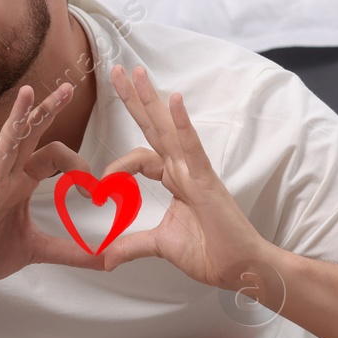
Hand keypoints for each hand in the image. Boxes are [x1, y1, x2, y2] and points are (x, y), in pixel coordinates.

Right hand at [0, 82, 106, 285]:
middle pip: (29, 135)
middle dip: (47, 111)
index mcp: (20, 182)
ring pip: (4, 147)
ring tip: (27, 93)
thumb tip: (108, 260)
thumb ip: (71, 252)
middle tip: (68, 87)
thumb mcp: (36, 250)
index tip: (94, 191)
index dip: (78, 166)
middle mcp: (5, 177)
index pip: (53, 156)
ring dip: (16, 120)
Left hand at [101, 65, 273, 287]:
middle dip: (134, 99)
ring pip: (168, 128)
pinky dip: (183, 123)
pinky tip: (175, 99)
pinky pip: (192, 146)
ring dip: (151, 99)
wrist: (238, 268)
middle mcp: (183, 169)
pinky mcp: (205, 179)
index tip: (100, 186)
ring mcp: (194, 170)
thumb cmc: (210, 253)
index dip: (118, 165)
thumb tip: (105, 259)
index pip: (141, 157)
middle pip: (153, 126)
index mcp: (174, 180)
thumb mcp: (160, 246)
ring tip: (136, 72)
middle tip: (116, 70)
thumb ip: (132, 246)